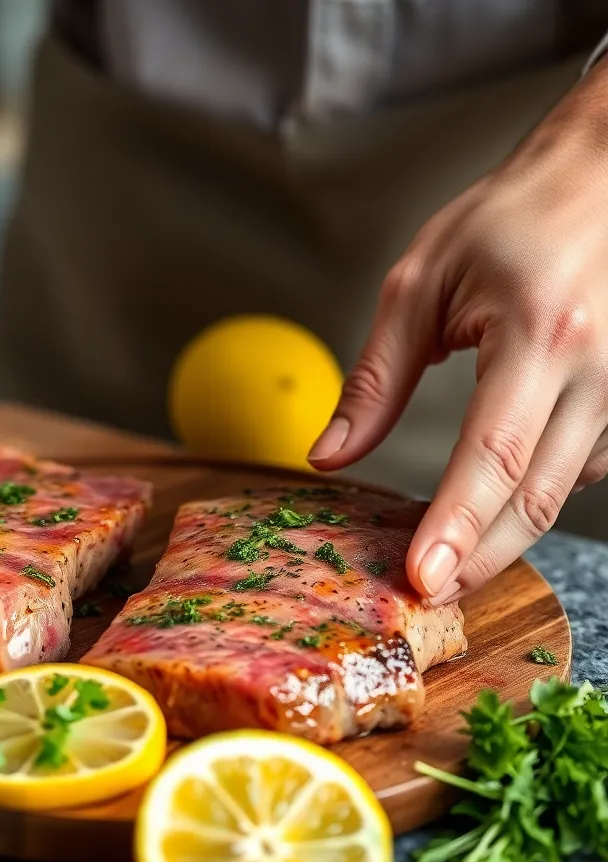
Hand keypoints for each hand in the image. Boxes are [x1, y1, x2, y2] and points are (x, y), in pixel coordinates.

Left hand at [309, 61, 607, 602]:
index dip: (455, 528)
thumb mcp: (422, 283)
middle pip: (536, 498)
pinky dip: (534, 493)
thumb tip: (329, 455)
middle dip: (479, 559)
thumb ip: (375, 380)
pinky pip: (585, 467)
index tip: (421, 580)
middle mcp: (601, 370)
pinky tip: (494, 496)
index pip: (493, 457)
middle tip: (428, 597)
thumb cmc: (513, 216)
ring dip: (503, 532)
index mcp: (543, 335)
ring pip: (564, 492)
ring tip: (445, 554)